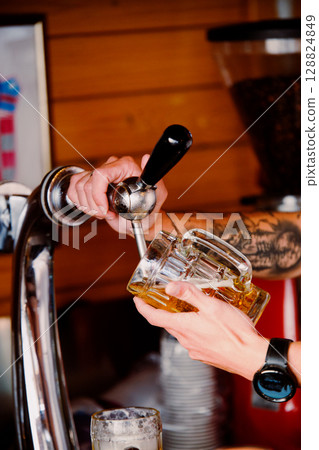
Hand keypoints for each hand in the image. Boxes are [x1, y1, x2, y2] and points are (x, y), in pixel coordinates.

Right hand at [67, 155, 167, 237]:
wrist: (141, 219)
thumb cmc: (148, 209)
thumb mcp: (157, 195)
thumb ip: (154, 178)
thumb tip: (146, 157)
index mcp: (125, 166)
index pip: (101, 174)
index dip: (98, 194)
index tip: (104, 210)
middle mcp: (111, 167)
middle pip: (87, 183)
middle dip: (94, 205)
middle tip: (106, 214)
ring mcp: (98, 173)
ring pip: (79, 187)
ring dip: (88, 205)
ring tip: (103, 212)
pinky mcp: (89, 181)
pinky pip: (73, 189)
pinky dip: (80, 202)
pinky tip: (93, 208)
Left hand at [134, 281, 268, 379]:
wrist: (251, 358)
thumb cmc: (234, 333)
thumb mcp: (212, 306)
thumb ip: (190, 294)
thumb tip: (169, 287)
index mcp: (184, 327)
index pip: (154, 317)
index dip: (143, 308)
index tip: (137, 300)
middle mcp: (186, 340)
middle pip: (167, 324)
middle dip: (162, 311)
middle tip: (162, 300)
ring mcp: (195, 350)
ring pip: (181, 332)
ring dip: (179, 320)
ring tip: (188, 308)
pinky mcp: (205, 355)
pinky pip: (193, 340)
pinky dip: (192, 329)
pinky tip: (205, 324)